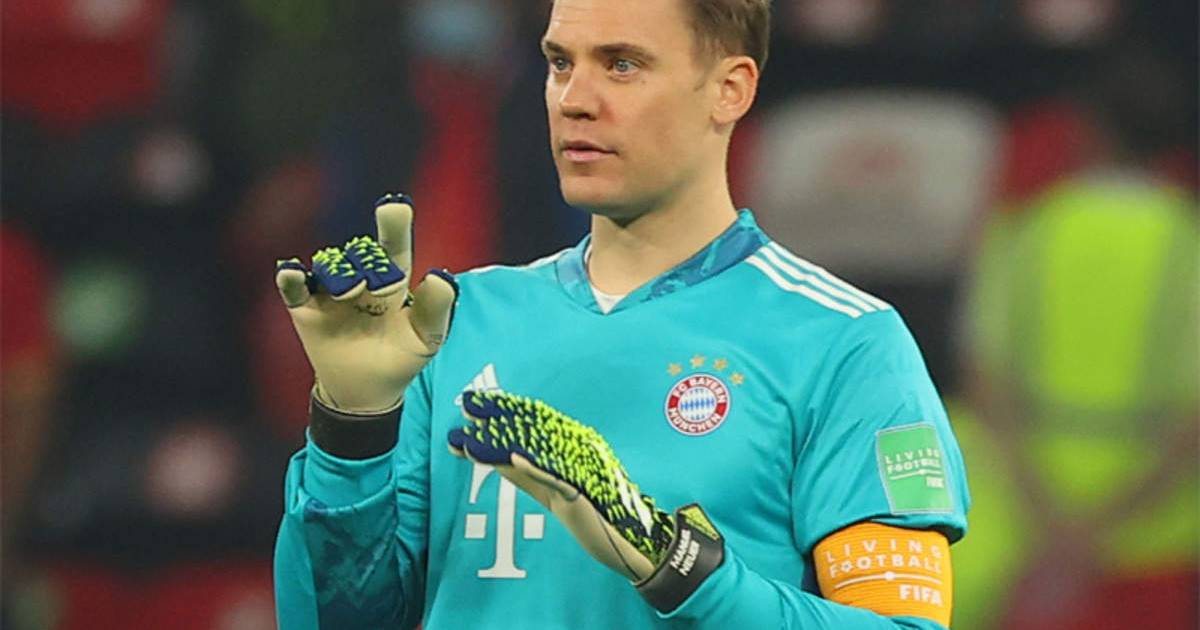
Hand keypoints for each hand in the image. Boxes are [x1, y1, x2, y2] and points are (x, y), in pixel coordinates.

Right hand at [275, 194, 457, 412]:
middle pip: (361, 254)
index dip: (395, 224)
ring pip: (330, 266)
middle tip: (381, 285)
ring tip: (350, 291)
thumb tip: (441, 275)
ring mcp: (331, 292)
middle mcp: (361, 279)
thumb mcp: (426, 338)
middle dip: (370, 262)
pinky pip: (294, 287)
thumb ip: (436, 308)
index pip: (394, 247)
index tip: (396, 204)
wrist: (366, 391)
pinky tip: (292, 272)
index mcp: (392, 281)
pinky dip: (292, 278)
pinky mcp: (305, 308)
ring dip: (338, 272)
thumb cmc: (401, 358)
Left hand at [448, 390, 725, 611]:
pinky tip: (512, 458)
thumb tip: (502, 458)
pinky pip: (553, 479)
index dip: (497, 422)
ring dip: (505, 441)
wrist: (622, 543)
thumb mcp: (553, 495)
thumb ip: (530, 478)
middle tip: (466, 405)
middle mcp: (565, 461)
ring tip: (478, 428)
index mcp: (556, 460)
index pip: (522, 437)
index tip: (472, 406)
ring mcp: (572, 475)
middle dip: (495, 423)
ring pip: (534, 453)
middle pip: (525, 437)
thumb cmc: (590, 518)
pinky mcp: (577, 494)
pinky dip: (533, 469)